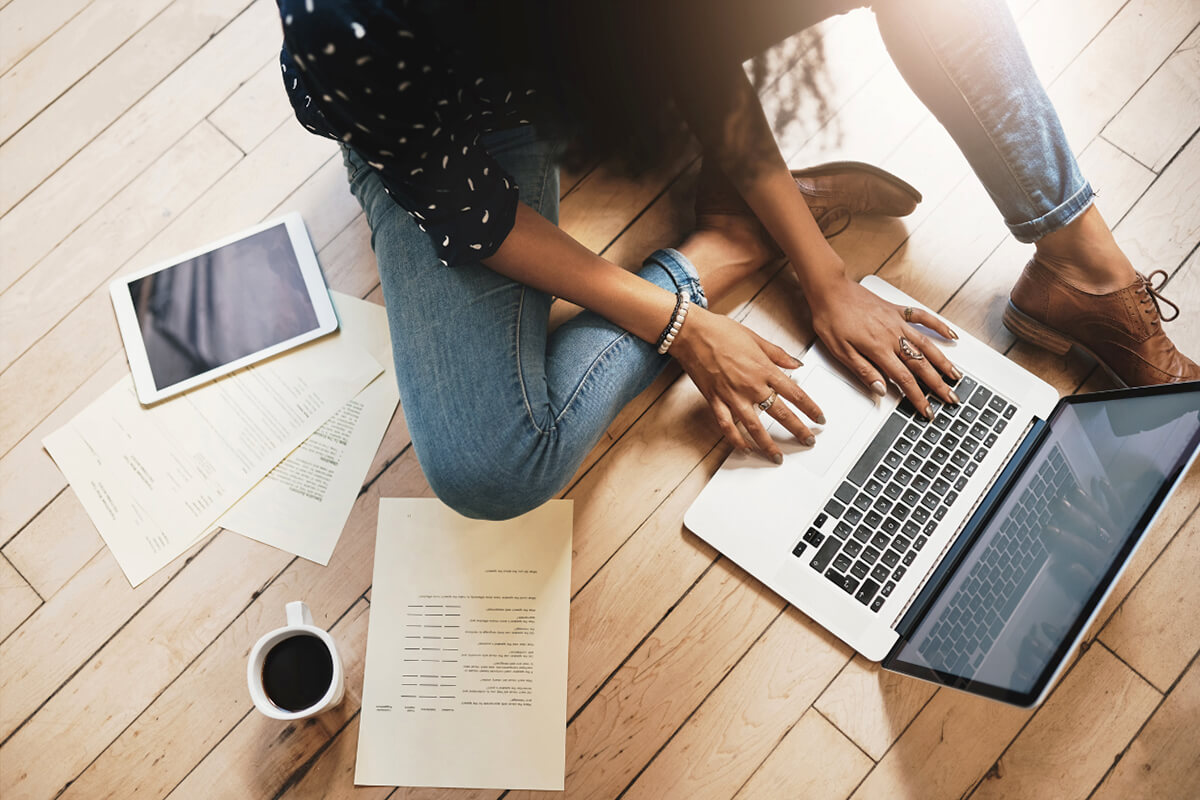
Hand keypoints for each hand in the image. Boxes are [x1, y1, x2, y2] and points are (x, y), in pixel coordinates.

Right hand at [670, 307, 823, 461]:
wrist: (691, 332)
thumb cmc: (721, 331)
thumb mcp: (756, 338)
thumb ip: (778, 354)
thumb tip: (796, 363)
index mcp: (764, 369)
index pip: (795, 393)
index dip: (810, 408)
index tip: (819, 418)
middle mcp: (751, 385)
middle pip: (780, 413)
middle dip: (797, 430)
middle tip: (807, 441)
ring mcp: (732, 395)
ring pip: (754, 426)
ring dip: (767, 444)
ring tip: (777, 456)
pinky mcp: (715, 400)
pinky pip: (727, 425)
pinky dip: (735, 440)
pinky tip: (744, 449)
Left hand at [808, 276, 960, 415]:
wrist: (830, 290)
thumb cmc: (831, 319)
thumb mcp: (840, 351)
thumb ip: (863, 371)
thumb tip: (881, 390)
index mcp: (878, 349)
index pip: (904, 379)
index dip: (917, 397)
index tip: (927, 410)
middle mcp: (892, 336)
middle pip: (921, 365)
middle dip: (938, 385)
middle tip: (952, 398)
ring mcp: (897, 322)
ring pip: (927, 345)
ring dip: (944, 362)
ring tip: (956, 376)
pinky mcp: (896, 310)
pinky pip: (923, 317)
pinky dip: (939, 326)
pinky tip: (951, 335)